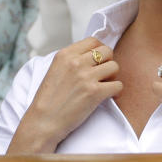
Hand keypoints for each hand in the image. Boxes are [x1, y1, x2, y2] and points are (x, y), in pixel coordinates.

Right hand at [7, 37, 120, 153]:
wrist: (43, 121)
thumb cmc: (49, 99)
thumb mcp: (55, 70)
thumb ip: (71, 60)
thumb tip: (92, 56)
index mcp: (65, 55)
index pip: (93, 41)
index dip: (99, 50)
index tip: (98, 61)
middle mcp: (76, 62)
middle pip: (107, 51)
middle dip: (108, 62)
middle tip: (103, 74)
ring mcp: (86, 76)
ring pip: (114, 66)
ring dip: (113, 77)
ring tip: (105, 86)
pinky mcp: (95, 92)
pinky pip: (118, 85)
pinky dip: (116, 91)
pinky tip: (108, 96)